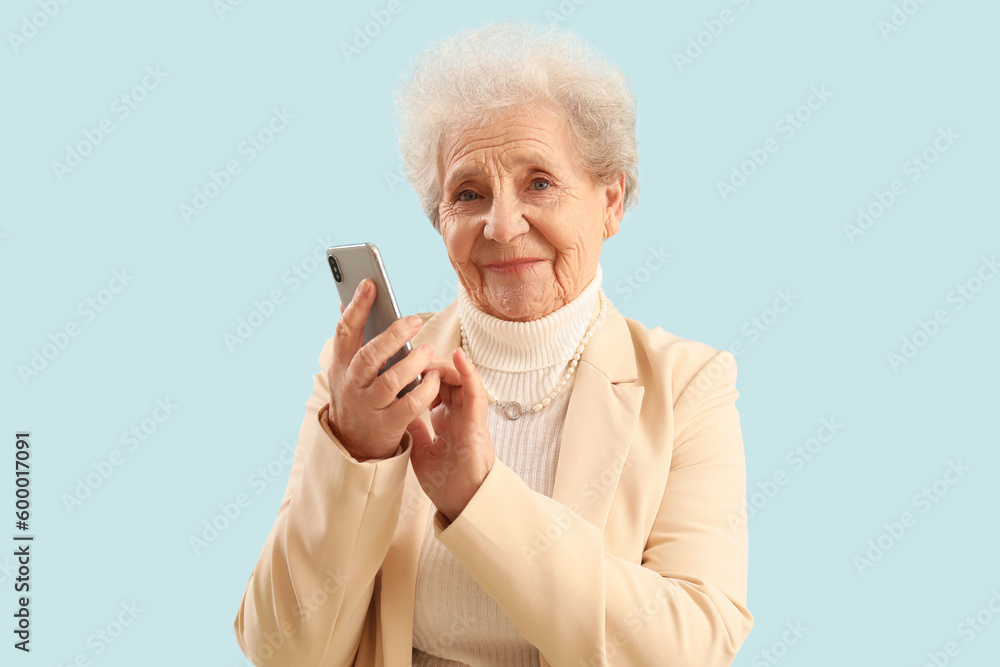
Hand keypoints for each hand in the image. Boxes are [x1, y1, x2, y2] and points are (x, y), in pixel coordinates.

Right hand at [327, 279, 441, 460]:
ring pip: (391, 381)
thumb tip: (345, 297)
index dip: (357, 307)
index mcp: (342, 365)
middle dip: (392, 336)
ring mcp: (370, 405)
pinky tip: (435, 378)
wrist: (353, 442)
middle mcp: (353, 384)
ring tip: (429, 351)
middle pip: (369, 356)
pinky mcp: (389, 423)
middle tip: (415, 321)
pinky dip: (425, 390)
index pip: (345, 332)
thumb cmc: (356, 393)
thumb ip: (349, 336)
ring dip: (413, 363)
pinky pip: (410, 404)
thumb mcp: (345, 366)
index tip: (370, 284)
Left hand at [407, 347, 494, 521]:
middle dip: (431, 365)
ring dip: (445, 365)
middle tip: (413, 356)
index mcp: (446, 421)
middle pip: (447, 380)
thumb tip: (401, 409)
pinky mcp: (477, 422)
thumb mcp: (420, 451)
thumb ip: (414, 429)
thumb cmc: (445, 483)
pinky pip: (475, 391)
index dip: (422, 375)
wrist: (461, 504)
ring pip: (460, 380)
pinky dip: (469, 372)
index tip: (404, 366)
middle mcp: (459, 415)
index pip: (435, 389)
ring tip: (428, 355)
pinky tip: (458, 356)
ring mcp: (469, 417)